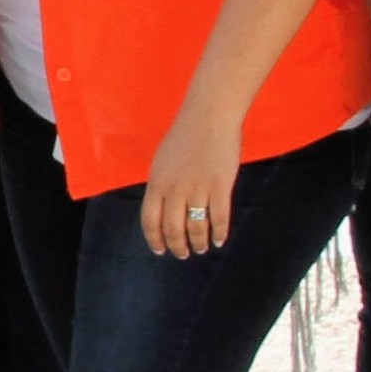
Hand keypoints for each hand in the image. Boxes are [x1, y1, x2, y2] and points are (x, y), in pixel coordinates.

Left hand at [136, 113, 240, 260]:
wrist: (209, 117)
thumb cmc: (186, 135)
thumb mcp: (162, 160)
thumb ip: (161, 184)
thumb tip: (162, 206)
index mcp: (157, 183)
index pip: (150, 221)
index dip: (155, 239)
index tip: (160, 250)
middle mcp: (174, 190)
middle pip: (173, 229)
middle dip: (177, 246)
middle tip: (183, 254)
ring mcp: (198, 190)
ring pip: (196, 228)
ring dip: (199, 242)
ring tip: (202, 248)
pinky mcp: (220, 187)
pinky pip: (219, 218)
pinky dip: (219, 233)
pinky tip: (220, 239)